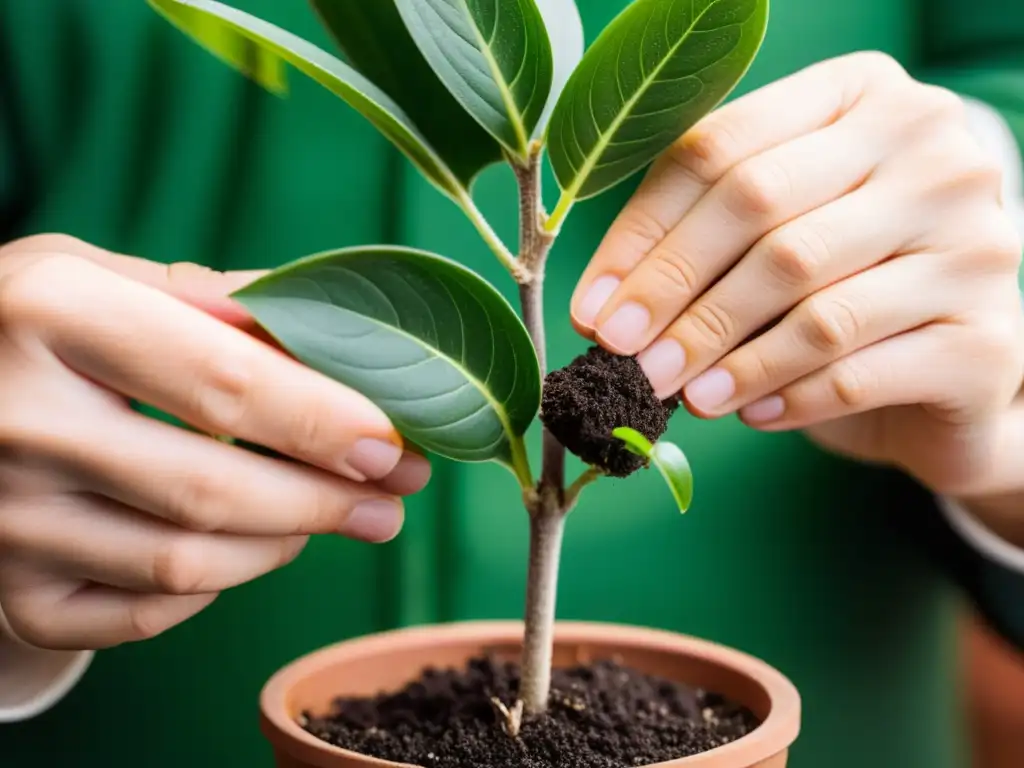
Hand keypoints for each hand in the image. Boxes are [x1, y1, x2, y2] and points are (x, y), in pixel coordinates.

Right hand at [0, 235, 428, 649]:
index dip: (326, 421)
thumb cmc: (30, 323)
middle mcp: (17, 422)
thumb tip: (336, 338)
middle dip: (326, 501)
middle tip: (393, 498)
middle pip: (212, 490)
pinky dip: (211, 588)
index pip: (223, 383)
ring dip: (283, 544)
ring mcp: (4, 518)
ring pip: (183, 565)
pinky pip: (139, 615)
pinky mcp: (7, 589)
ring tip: (333, 515)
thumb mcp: (97, 274)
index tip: (395, 444)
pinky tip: (241, 549)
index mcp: (50, 315)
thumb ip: (211, 300)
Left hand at [571, 51, 1023, 497]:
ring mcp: (975, 242)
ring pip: (814, 304)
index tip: (592, 308)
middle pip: (763, 212)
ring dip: (725, 357)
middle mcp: (934, 151)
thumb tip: (600, 307)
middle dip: (674, 295)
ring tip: (677, 392)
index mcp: (864, 98)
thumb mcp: (773, 235)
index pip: (722, 148)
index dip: (643, 233)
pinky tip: (745, 412)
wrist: (952, 364)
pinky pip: (858, 372)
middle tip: (622, 358)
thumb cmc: (839, 285)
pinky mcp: (987, 341)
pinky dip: (785, 397)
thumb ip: (699, 239)